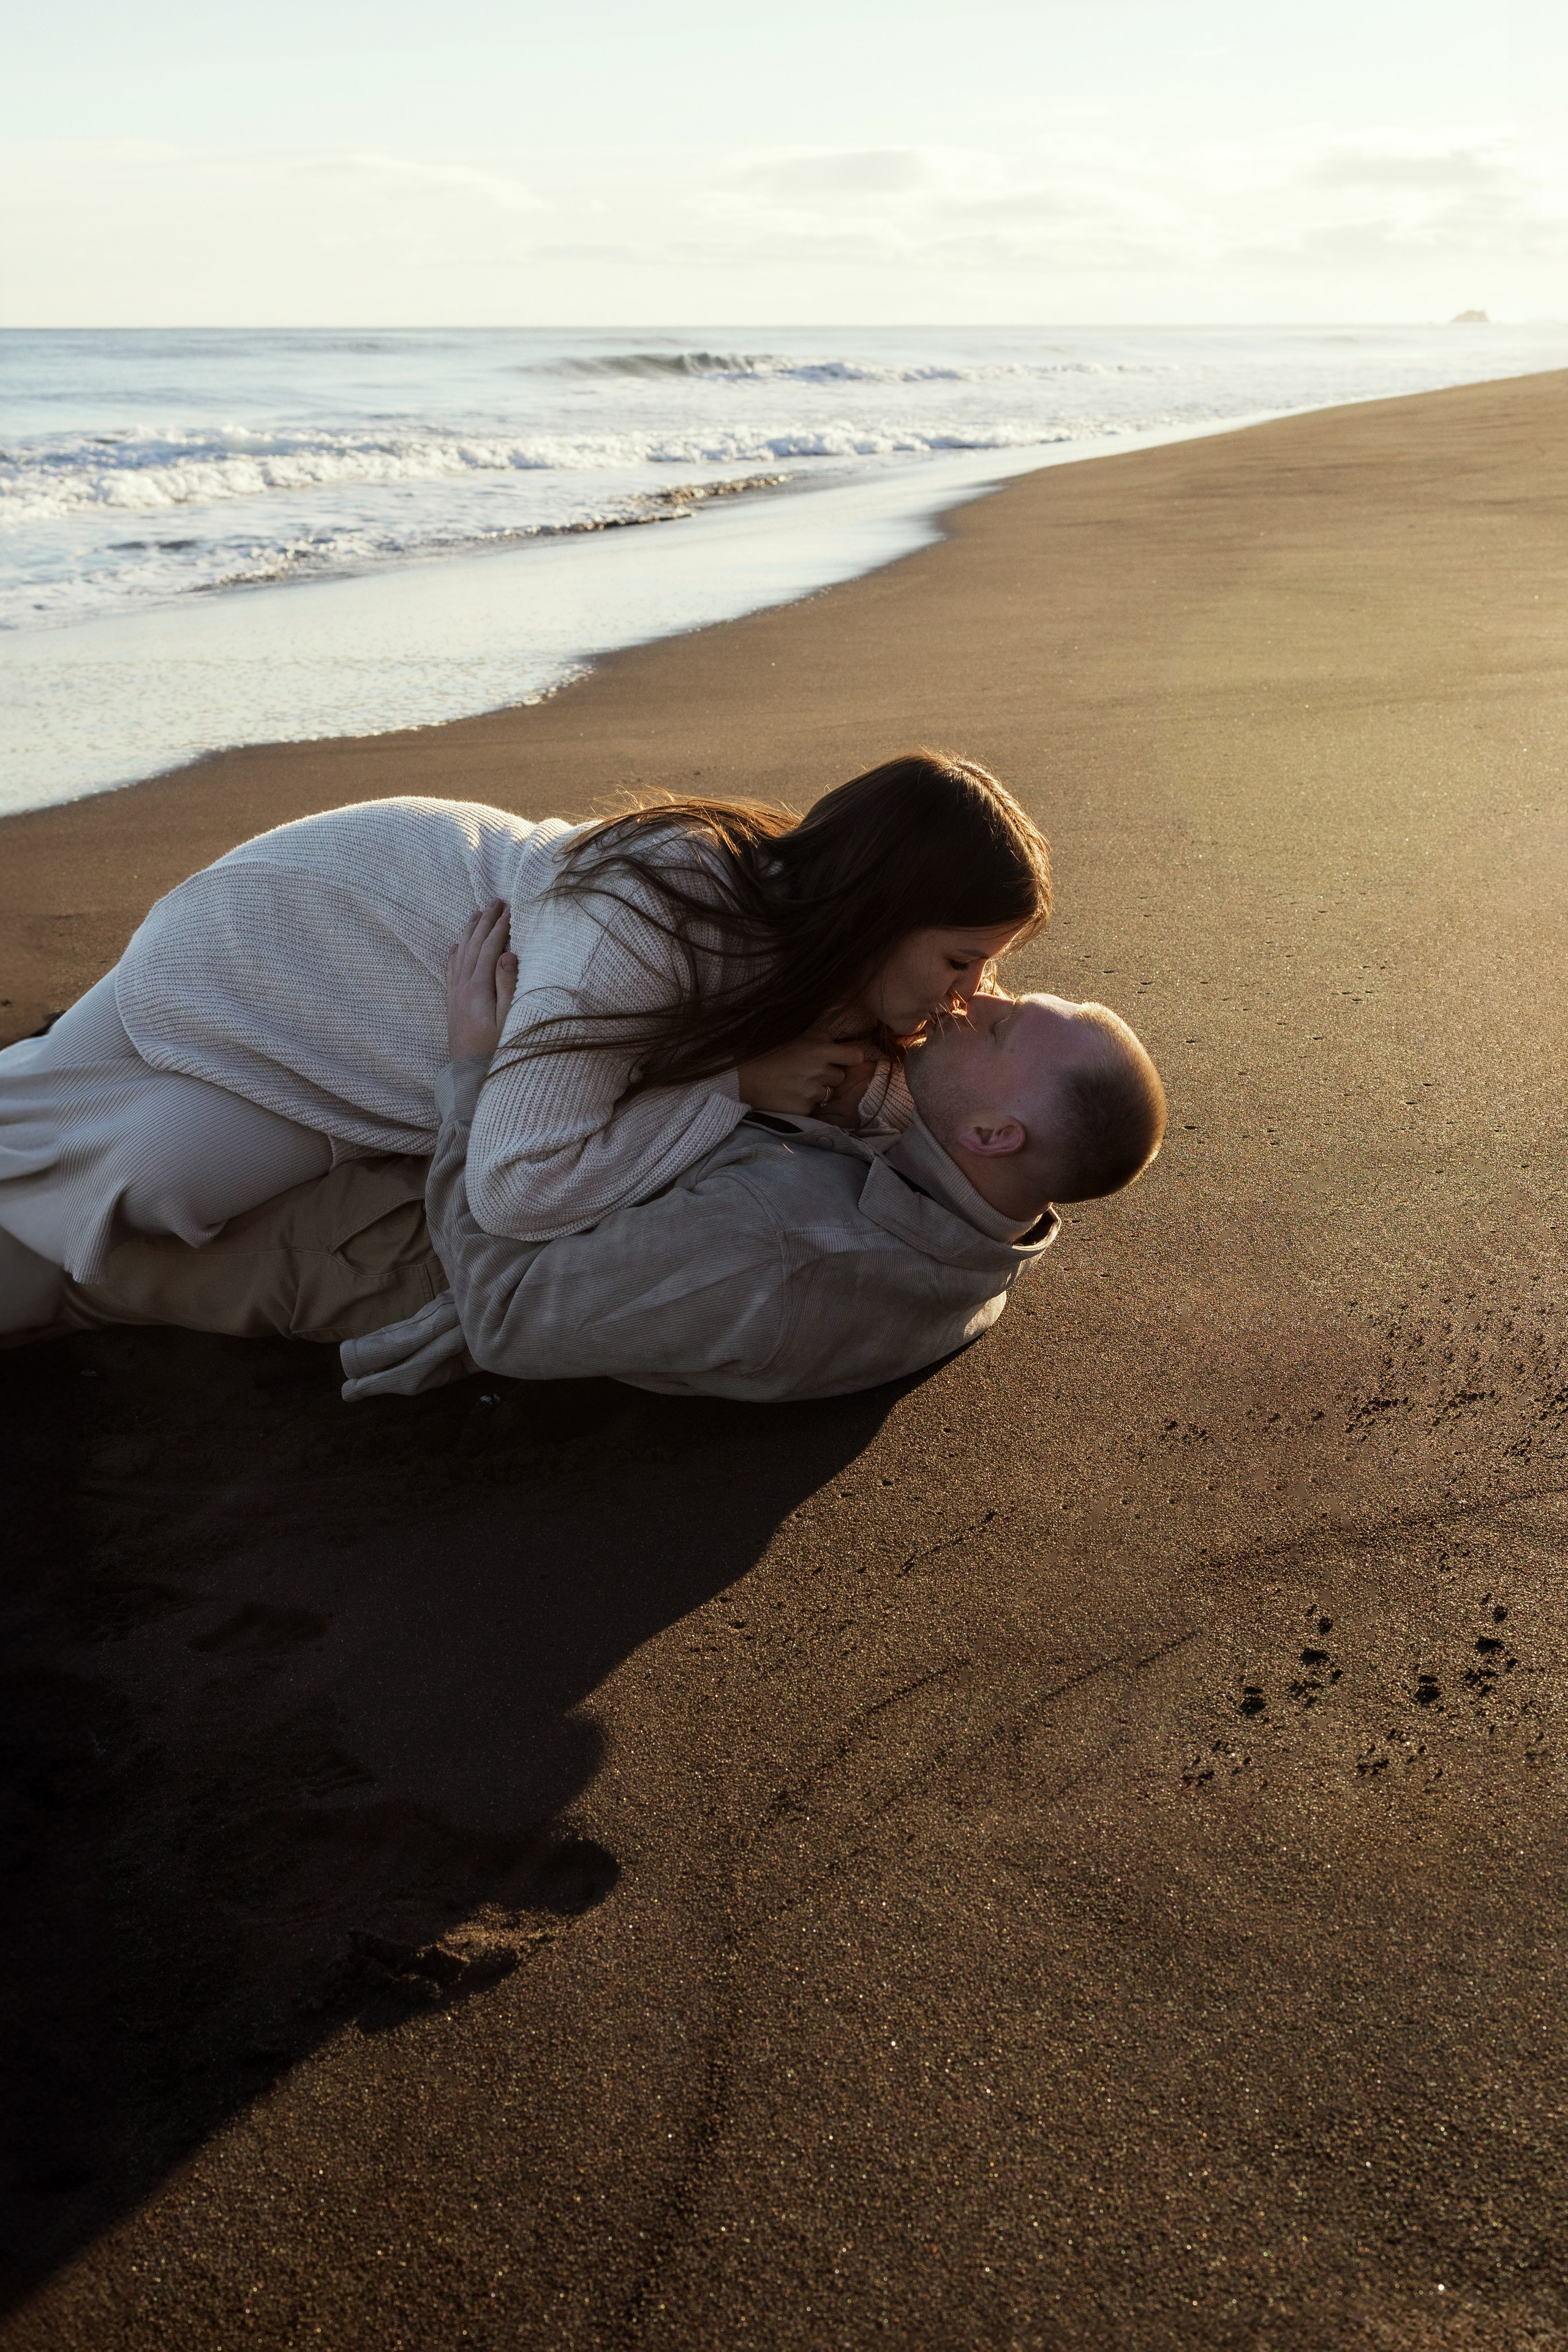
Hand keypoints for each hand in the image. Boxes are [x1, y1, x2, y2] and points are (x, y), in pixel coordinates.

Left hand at [447, 901, 517, 1060]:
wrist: (469, 1074)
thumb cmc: (495, 1049)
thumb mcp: (507, 1019)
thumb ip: (508, 986)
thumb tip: (508, 954)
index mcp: (478, 988)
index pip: (490, 948)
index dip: (500, 927)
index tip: (510, 909)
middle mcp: (463, 986)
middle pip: (474, 945)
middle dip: (485, 921)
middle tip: (495, 901)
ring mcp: (455, 994)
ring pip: (461, 953)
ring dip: (469, 931)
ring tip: (477, 913)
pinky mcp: (453, 1002)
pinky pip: (451, 969)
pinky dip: (455, 952)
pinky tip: (458, 944)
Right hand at [736, 1030, 873, 1117]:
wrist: (744, 1078)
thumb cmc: (769, 1053)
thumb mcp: (796, 1036)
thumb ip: (821, 1039)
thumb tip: (841, 1045)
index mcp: (819, 1050)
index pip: (855, 1056)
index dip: (852, 1058)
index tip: (845, 1059)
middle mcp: (819, 1072)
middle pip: (841, 1076)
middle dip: (829, 1074)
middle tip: (809, 1071)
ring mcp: (812, 1093)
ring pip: (828, 1092)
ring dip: (818, 1089)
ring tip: (798, 1083)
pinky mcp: (804, 1109)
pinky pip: (814, 1106)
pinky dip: (806, 1102)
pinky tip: (791, 1094)